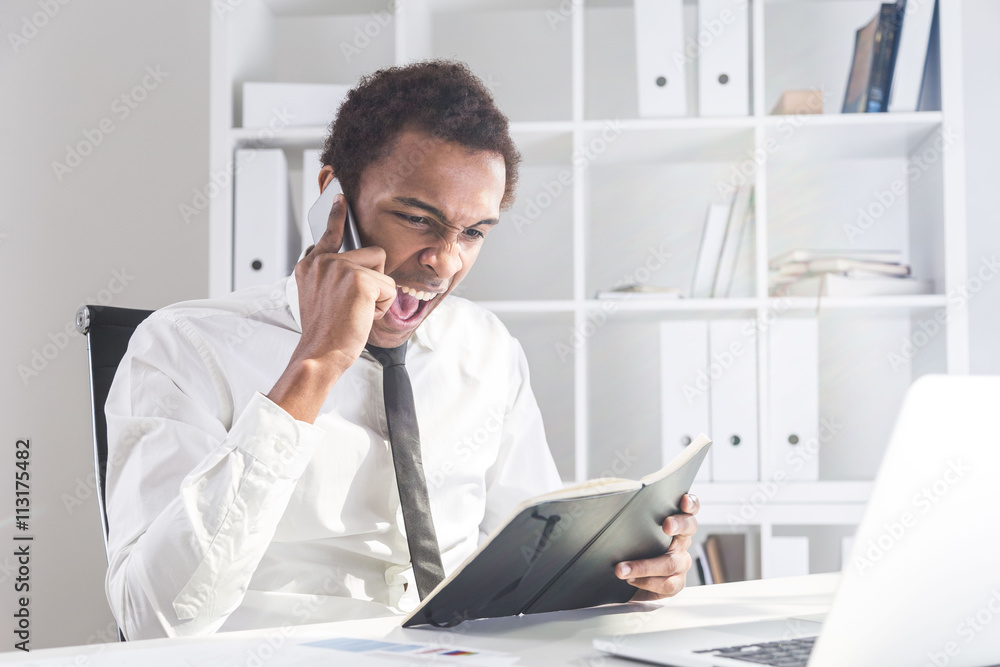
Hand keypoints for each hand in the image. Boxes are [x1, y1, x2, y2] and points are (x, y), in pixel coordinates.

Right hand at [294, 193, 395, 366]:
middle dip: (373, 280)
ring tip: (356, 310)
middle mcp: (321, 262)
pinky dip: (381, 307)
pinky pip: (388, 288)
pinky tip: (361, 316)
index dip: (335, 215)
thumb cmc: (325, 332)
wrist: (320, 353)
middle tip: (353, 305)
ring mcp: (339, 267)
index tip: (339, 196)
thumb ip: (331, 275)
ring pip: (381, 269)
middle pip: (370, 254)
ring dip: (378, 294)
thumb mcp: (320, 297)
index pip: (327, 233)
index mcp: (310, 266)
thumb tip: (358, 263)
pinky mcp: (358, 279)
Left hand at [615, 493, 699, 600]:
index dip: (690, 503)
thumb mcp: (628, 529)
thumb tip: (611, 505)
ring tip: (621, 569)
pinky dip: (646, 582)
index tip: (683, 500)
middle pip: (689, 528)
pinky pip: (667, 584)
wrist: (622, 580)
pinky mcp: (675, 583)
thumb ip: (629, 518)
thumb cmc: (628, 547)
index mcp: (674, 523)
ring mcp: (680, 563)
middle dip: (678, 525)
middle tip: (666, 525)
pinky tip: (630, 580)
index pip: (689, 507)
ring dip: (644, 566)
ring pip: (671, 563)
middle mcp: (681, 541)